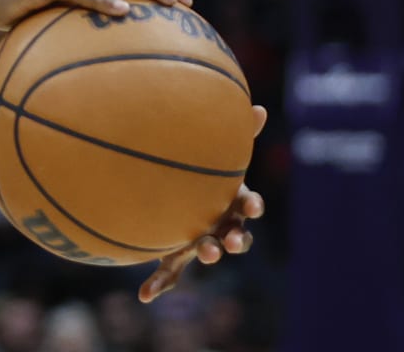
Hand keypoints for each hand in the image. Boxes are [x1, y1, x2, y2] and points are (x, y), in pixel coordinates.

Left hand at [140, 105, 268, 302]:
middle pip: (236, 236)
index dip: (252, 207)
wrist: (178, 197)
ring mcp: (200, 241)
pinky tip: (143, 295)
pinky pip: (169, 273)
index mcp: (231, 203)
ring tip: (207, 252)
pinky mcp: (177, 255)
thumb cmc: (204, 174)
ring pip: (208, 251)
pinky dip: (157, 285)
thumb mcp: (220, 153)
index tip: (251, 207)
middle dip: (235, 240)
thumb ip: (239, 132)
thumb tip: (260, 108)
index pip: (249, 205)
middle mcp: (222, 226)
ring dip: (210, 252)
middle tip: (229, 241)